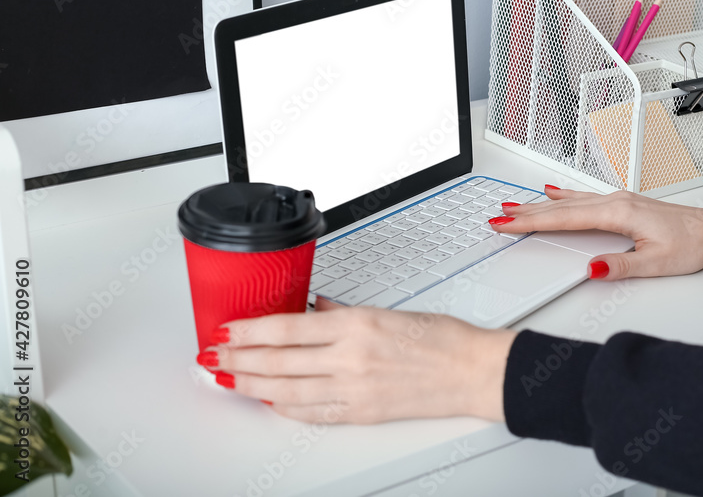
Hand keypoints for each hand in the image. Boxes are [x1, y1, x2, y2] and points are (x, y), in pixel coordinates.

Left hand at [202, 302, 516, 424]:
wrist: (471, 370)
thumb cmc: (441, 338)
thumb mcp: (387, 310)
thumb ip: (344, 310)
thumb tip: (315, 306)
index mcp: (356, 325)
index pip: (286, 327)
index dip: (249, 330)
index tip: (228, 329)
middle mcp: (350, 358)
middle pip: (278, 361)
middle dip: (239, 359)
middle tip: (214, 356)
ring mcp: (354, 389)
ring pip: (286, 390)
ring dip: (251, 384)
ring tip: (229, 379)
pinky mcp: (361, 412)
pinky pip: (313, 413)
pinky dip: (285, 407)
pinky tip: (270, 401)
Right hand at [490, 186, 702, 280]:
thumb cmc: (691, 244)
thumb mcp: (655, 263)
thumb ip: (620, 265)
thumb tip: (591, 268)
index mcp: (618, 213)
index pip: (564, 219)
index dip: (531, 222)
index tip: (507, 224)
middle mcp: (615, 202)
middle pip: (561, 208)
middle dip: (526, 213)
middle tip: (497, 216)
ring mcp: (618, 200)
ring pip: (570, 201)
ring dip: (540, 205)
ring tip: (514, 206)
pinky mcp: (623, 203)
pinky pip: (584, 198)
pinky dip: (563, 197)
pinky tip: (554, 193)